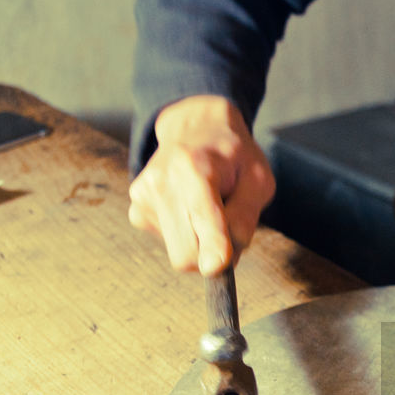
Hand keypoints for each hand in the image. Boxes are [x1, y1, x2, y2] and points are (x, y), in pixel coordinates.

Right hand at [128, 95, 274, 274]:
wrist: (195, 128)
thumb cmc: (234, 156)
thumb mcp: (257, 180)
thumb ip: (245, 218)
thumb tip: (220, 261)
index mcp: (194, 167)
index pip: (203, 217)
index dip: (212, 246)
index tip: (216, 266)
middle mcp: (161, 182)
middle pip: (187, 252)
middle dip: (213, 252)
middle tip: (228, 223)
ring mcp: (143, 197)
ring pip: (179, 253)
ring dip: (201, 240)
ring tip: (207, 206)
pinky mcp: (137, 210)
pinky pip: (170, 244)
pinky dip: (186, 234)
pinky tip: (190, 208)